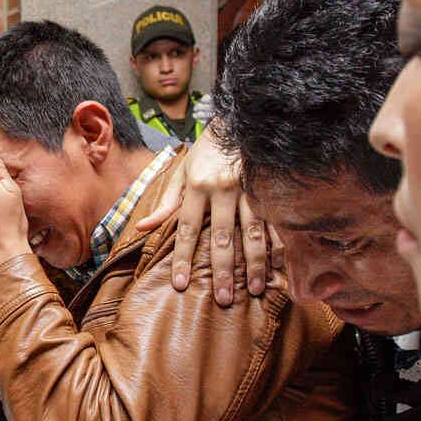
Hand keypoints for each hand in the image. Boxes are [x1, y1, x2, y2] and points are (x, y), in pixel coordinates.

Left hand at [136, 124, 271, 305]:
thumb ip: (165, 204)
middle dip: (222, 270)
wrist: (239, 121)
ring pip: (253, 233)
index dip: (183, 258)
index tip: (180, 284)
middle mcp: (224, 190)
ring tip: (253, 289)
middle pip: (223, 237)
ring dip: (254, 264)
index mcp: (198, 187)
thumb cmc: (205, 153)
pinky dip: (278, 246)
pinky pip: (275, 222)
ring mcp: (251, 190)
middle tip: (223, 299)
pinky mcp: (271, 190)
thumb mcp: (181, 174)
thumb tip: (142, 228)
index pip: (187, 229)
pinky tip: (278, 267)